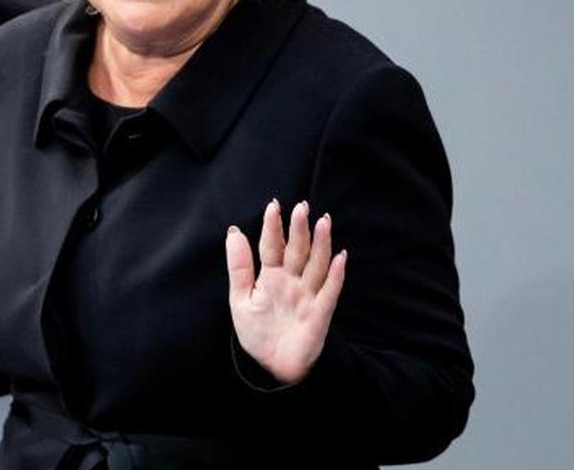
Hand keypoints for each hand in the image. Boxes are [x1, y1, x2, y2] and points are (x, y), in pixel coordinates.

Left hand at [225, 199, 346, 385]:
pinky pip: (330, 291)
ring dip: (321, 244)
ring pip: (316, 264)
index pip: (272, 246)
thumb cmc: (257, 333)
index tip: (274, 205)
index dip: (273, 227)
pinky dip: (337, 275)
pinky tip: (341, 257)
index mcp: (270, 277)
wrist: (272, 367)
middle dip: (299, 229)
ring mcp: (307, 296)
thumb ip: (239, 267)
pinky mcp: (320, 314)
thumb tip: (233, 232)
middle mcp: (291, 282)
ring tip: (323, 222)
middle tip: (302, 206)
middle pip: (297, 250)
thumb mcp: (240, 299)